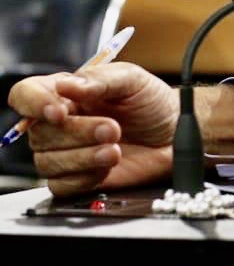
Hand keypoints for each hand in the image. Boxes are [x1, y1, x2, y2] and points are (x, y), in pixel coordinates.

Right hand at [7, 63, 176, 195]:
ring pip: (47, 162)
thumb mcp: (132, 79)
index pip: (26, 95)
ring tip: (115, 149)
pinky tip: (108, 166)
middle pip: (40, 134)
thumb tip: (66, 85)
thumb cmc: (152, 102)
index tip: (60, 111)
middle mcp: (60, 124)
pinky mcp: (77, 178)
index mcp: (65, 94)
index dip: (35, 104)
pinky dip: (85, 178)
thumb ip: (100, 79)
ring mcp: (66, 152)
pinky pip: (61, 186)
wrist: (175, 132)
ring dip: (83, 157)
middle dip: (78, 133)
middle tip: (112, 129)